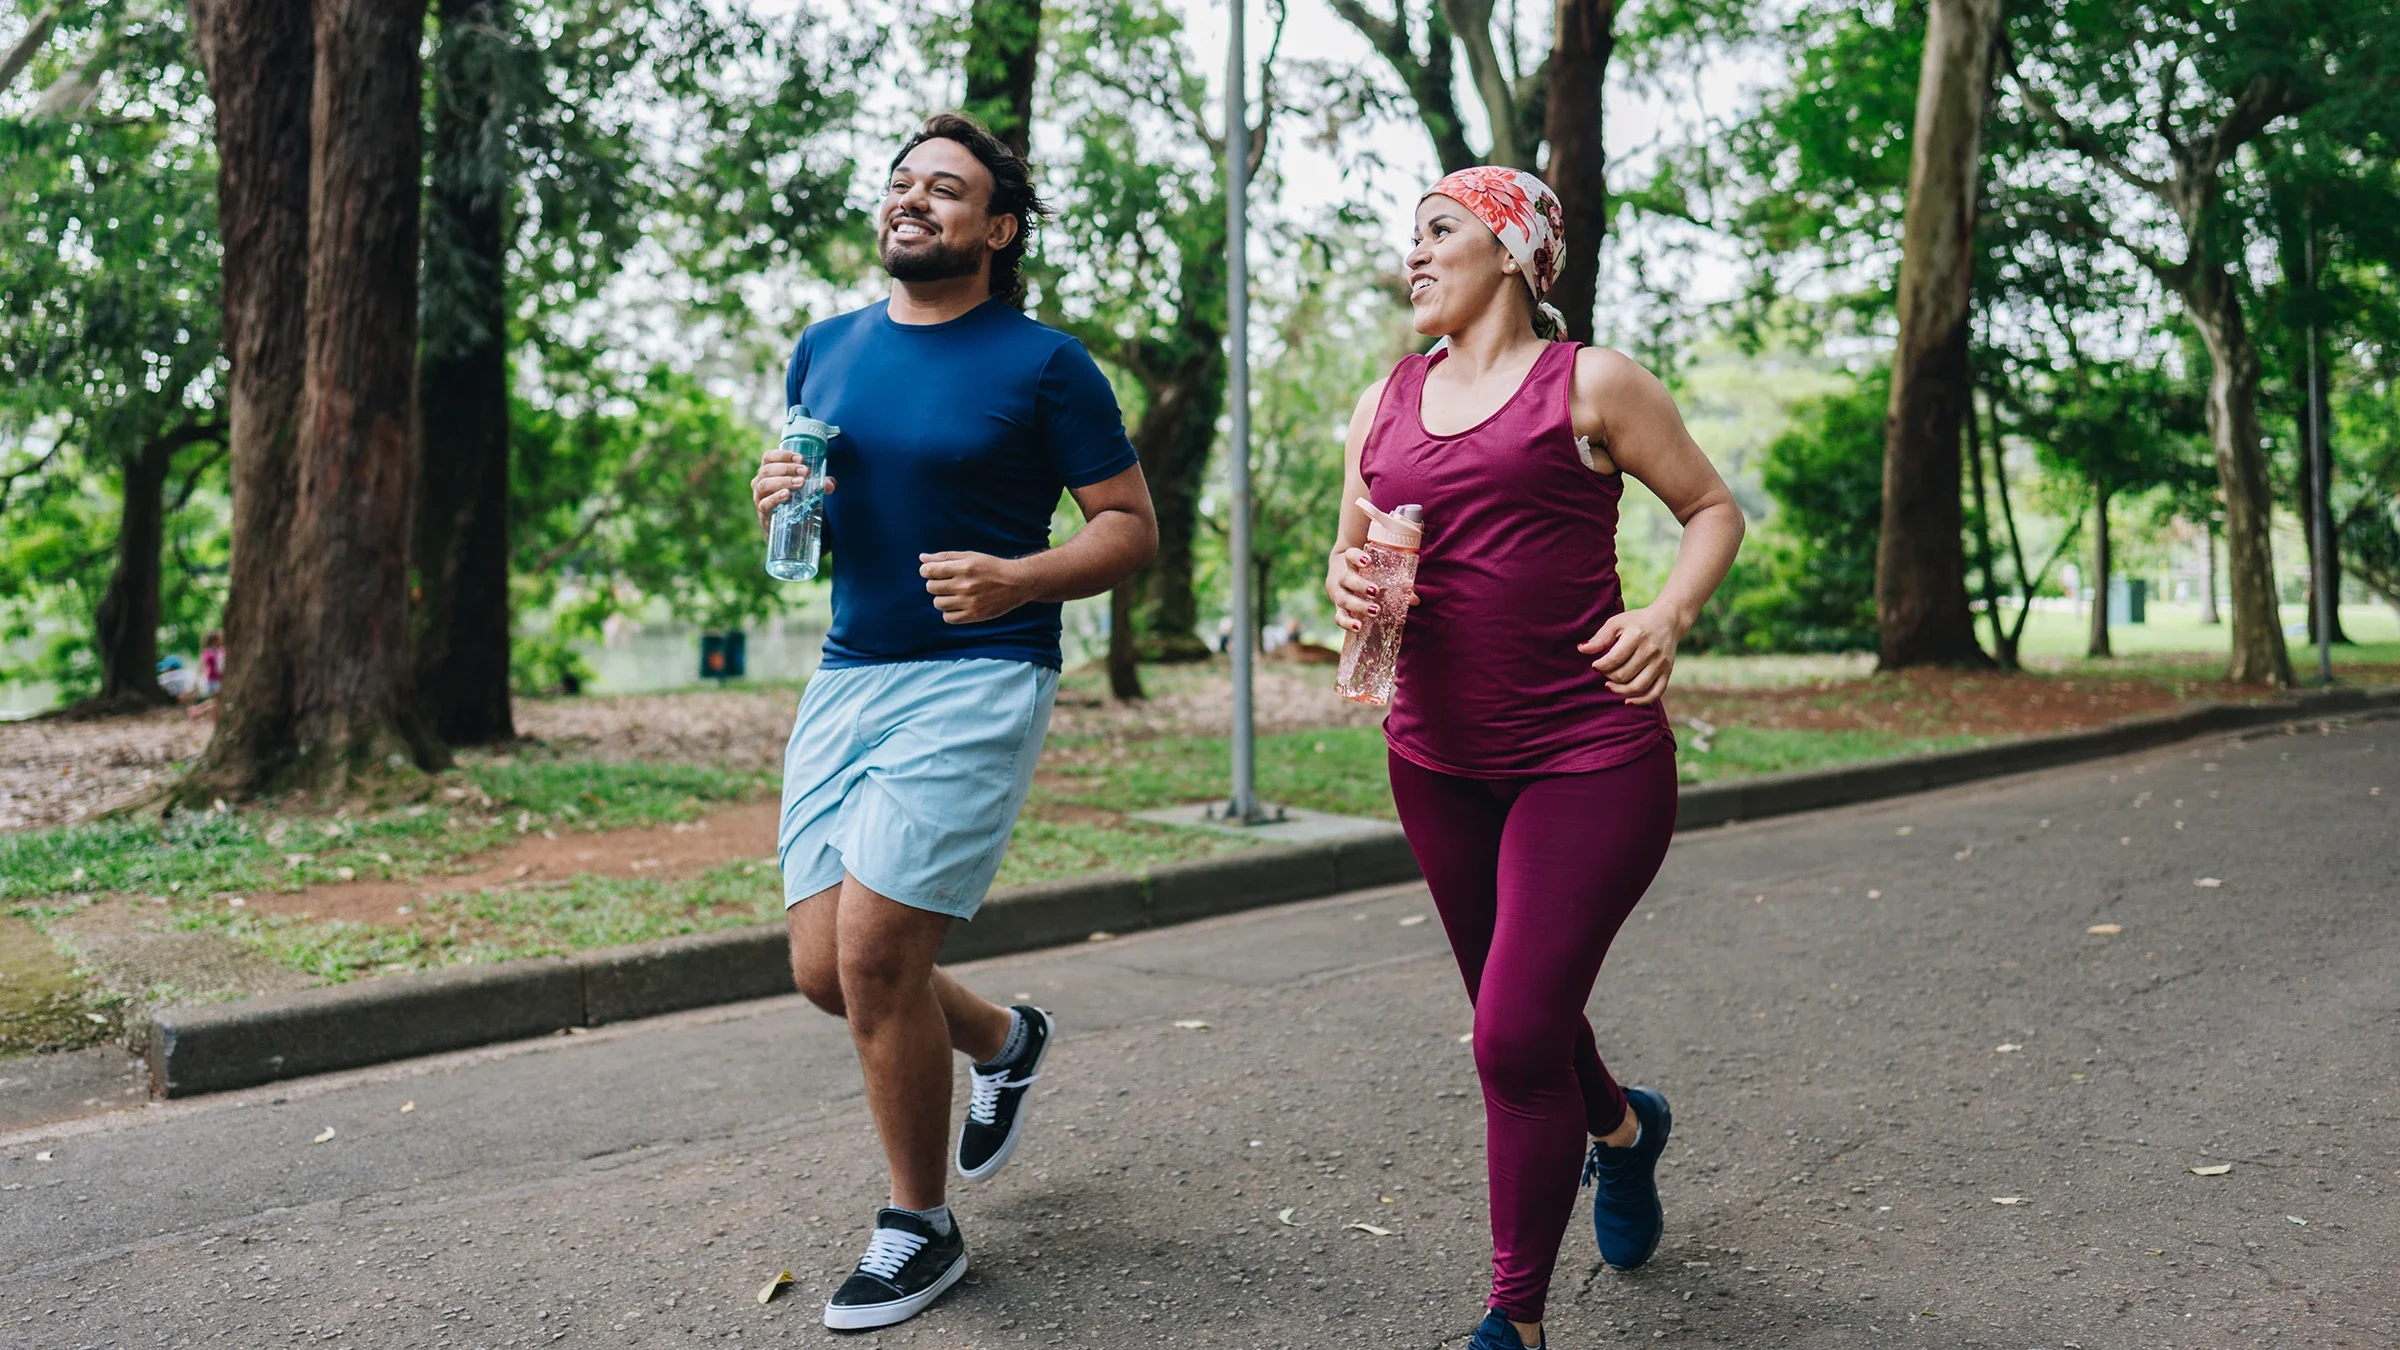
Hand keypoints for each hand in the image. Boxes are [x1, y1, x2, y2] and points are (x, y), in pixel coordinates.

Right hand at [751, 446, 833, 533]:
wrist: (787, 527)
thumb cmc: (795, 501)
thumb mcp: (806, 489)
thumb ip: (819, 485)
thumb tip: (830, 484)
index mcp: (768, 472)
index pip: (769, 457)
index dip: (783, 455)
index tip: (800, 459)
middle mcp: (760, 482)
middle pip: (767, 469)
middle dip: (787, 468)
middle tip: (805, 472)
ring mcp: (759, 497)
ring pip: (765, 484)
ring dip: (783, 481)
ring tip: (800, 482)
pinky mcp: (763, 512)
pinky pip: (765, 503)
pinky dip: (775, 497)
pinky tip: (787, 494)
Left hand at [920, 552, 1036, 624]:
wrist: (1016, 583)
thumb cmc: (991, 567)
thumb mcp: (970, 556)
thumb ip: (945, 557)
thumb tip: (922, 558)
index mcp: (964, 567)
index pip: (929, 571)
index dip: (926, 570)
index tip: (932, 571)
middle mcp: (965, 585)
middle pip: (931, 587)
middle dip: (935, 583)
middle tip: (947, 582)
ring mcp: (969, 602)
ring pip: (938, 603)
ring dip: (942, 598)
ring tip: (954, 594)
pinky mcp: (974, 615)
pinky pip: (948, 618)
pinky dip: (949, 612)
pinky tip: (958, 605)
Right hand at [1325, 548, 1414, 632]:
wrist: (1348, 585)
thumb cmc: (1370, 577)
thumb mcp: (1381, 575)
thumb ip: (1398, 584)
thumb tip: (1414, 599)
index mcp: (1353, 565)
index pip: (1350, 555)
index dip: (1356, 557)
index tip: (1368, 561)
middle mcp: (1344, 579)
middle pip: (1347, 579)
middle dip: (1361, 585)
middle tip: (1376, 591)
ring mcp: (1341, 595)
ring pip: (1344, 599)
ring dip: (1359, 606)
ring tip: (1376, 611)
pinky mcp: (1341, 611)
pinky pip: (1340, 618)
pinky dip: (1348, 623)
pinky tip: (1358, 627)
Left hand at [1577, 604, 1682, 704]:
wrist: (1668, 620)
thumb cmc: (1637, 622)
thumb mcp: (1617, 623)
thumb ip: (1600, 638)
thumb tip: (1581, 650)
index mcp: (1637, 636)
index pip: (1614, 659)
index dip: (1600, 666)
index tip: (1595, 665)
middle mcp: (1651, 651)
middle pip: (1623, 675)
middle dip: (1608, 677)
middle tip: (1605, 672)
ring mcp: (1661, 663)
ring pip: (1637, 687)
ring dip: (1619, 691)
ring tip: (1610, 685)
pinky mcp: (1667, 672)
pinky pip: (1655, 693)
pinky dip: (1640, 701)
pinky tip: (1627, 700)